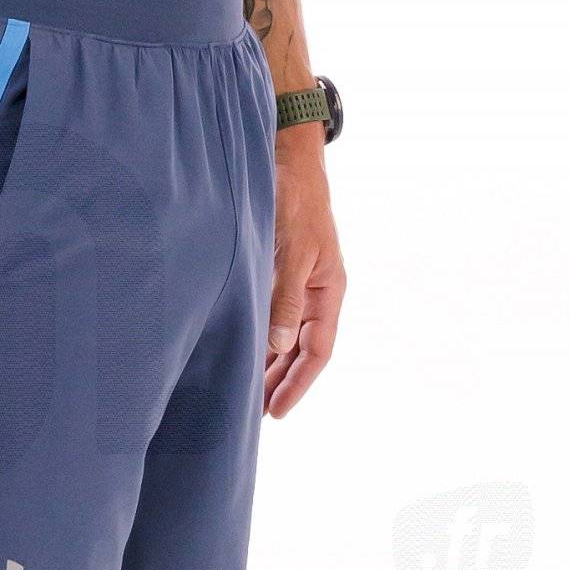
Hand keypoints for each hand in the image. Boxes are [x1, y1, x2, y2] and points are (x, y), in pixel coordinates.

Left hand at [264, 125, 345, 418]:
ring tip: (247, 395)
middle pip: (300, 350)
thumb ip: (284, 298)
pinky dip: (257, 339)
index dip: (298, 384)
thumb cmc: (294, 197)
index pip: (318, 350)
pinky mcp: (274, 271)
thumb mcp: (291, 250)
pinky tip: (241, 353)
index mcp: (328, 289)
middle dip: (280, 382)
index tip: (277, 413)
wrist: (284, 154)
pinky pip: (269, 316)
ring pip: (284, 336)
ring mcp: (295, 281)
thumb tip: (277, 346)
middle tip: (255, 415)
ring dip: (268, 365)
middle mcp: (314, 290)